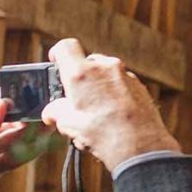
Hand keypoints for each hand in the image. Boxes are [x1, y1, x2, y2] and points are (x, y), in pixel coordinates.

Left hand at [0, 88, 34, 191]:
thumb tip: (4, 106)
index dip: (10, 97)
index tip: (28, 97)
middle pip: (9, 119)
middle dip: (24, 117)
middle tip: (40, 117)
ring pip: (15, 139)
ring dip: (27, 135)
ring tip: (41, 131)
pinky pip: (13, 159)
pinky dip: (24, 154)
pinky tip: (32, 148)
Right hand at [42, 40, 178, 171]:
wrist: (140, 144)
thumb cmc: (102, 133)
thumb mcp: (68, 124)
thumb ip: (56, 111)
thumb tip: (51, 112)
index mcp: (81, 72)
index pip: (65, 47)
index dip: (57, 52)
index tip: (54, 61)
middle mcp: (105, 66)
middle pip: (86, 62)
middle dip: (79, 78)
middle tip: (74, 99)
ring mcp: (125, 74)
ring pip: (104, 73)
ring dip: (97, 87)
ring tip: (93, 113)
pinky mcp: (138, 85)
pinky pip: (120, 83)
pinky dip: (112, 93)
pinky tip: (111, 114)